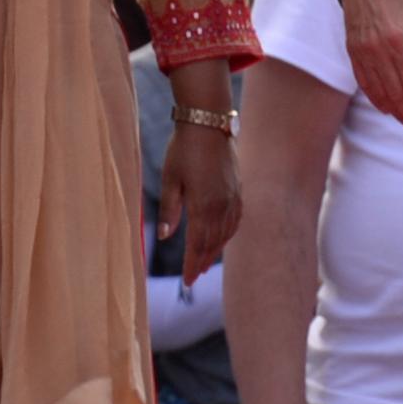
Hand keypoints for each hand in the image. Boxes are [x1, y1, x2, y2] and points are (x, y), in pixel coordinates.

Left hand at [158, 123, 241, 285]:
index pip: (198, 245)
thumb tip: (164, 237)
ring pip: (226, 234)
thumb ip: (169, 210)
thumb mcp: (170, 179)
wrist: (208, 122)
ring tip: (204, 263)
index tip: (188, 281)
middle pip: (213, 243)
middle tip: (194, 277)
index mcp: (203, 206)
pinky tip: (221, 239)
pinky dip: (228, 234)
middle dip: (202, 261)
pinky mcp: (238, 190)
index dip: (192, 265)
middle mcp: (222, 205)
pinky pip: (235, 220)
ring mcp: (233, 198)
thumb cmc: (183, 149)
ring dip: (215, 250)